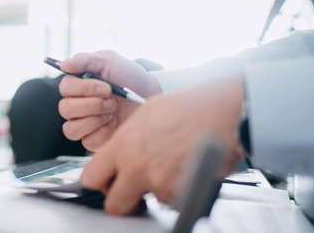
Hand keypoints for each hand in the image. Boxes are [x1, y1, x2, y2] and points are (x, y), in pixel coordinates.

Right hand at [58, 50, 161, 149]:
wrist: (150, 95)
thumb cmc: (129, 77)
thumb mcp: (109, 61)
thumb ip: (85, 60)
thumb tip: (63, 64)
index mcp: (76, 85)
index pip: (65, 88)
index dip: (84, 89)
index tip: (107, 88)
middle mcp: (75, 105)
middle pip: (65, 109)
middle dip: (92, 105)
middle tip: (112, 101)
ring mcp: (83, 123)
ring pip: (71, 129)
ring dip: (94, 120)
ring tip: (112, 112)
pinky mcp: (93, 139)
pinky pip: (88, 141)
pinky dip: (103, 132)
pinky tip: (114, 123)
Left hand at [80, 74, 245, 214]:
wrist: (223, 111)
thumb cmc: (188, 108)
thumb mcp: (143, 116)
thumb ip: (125, 142)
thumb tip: (115, 157)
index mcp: (122, 145)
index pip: (90, 178)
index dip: (99, 183)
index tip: (107, 183)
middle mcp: (136, 167)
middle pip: (113, 205)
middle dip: (123, 201)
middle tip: (134, 192)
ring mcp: (159, 183)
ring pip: (149, 202)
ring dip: (156, 192)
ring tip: (171, 168)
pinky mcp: (182, 194)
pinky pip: (173, 202)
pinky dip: (178, 192)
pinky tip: (186, 171)